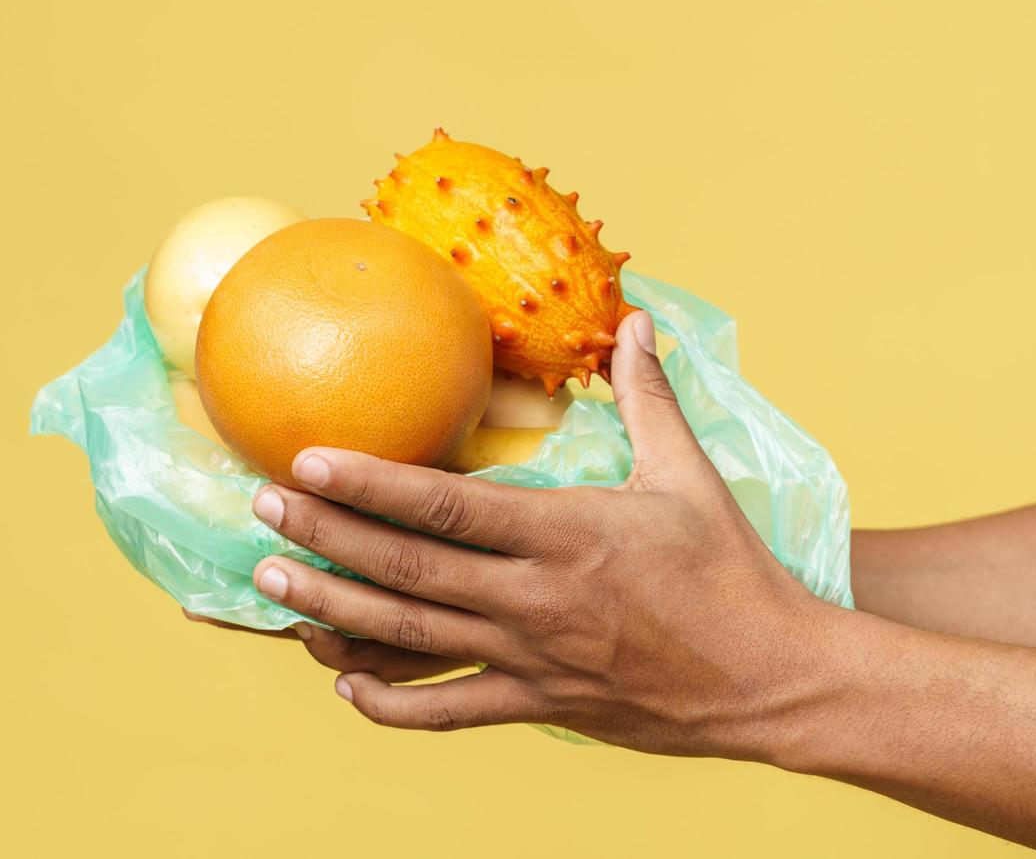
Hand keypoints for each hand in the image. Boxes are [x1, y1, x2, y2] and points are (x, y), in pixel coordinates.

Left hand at [238, 310, 839, 757]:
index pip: (449, 506)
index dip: (371, 485)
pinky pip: (448, 713)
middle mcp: (536, 598)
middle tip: (263, 511)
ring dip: (335, 613)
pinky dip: (391, 705)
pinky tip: (345, 684)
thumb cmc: (733, 571)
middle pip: (409, 569)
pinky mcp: (539, 705)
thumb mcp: (690, 475)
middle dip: (326, 539)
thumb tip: (634, 322)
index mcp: (569, 533)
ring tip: (273, 588)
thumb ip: (649, 397)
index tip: (309, 462)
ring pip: (411, 640)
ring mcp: (532, 659)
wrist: (773, 679)